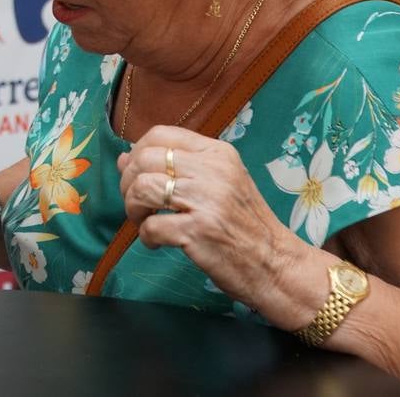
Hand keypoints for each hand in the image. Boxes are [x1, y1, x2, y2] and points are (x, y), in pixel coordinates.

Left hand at [116, 125, 308, 320]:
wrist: (276, 264)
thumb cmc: (245, 225)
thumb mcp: (219, 184)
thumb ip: (176, 167)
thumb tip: (123, 159)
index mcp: (218, 153)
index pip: (160, 134)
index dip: (137, 153)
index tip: (137, 174)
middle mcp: (213, 170)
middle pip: (144, 159)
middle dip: (129, 183)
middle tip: (136, 204)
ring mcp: (207, 201)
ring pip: (143, 188)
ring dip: (133, 208)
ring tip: (144, 221)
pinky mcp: (199, 231)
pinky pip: (151, 226)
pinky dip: (146, 236)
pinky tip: (157, 243)